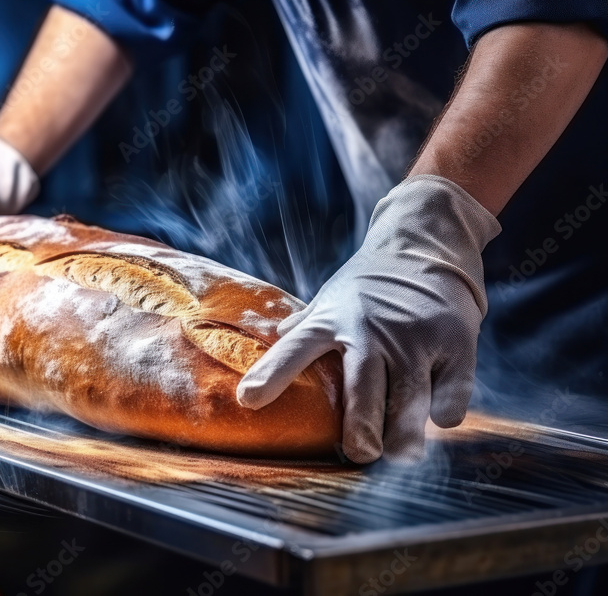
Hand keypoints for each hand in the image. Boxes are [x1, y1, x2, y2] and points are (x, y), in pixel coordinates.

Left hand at [236, 175, 500, 462]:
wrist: (427, 245)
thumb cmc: (370, 285)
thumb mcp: (330, 300)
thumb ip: (303, 332)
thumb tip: (258, 360)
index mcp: (332, 319)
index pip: (295, 349)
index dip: (271, 374)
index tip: (247, 400)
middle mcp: (372, 329)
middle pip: (363, 385)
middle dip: (360, 425)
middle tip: (357, 453)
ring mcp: (416, 338)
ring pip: (410, 397)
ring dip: (404, 433)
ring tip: (398, 457)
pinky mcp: (456, 344)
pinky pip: (452, 391)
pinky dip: (445, 410)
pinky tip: (438, 419)